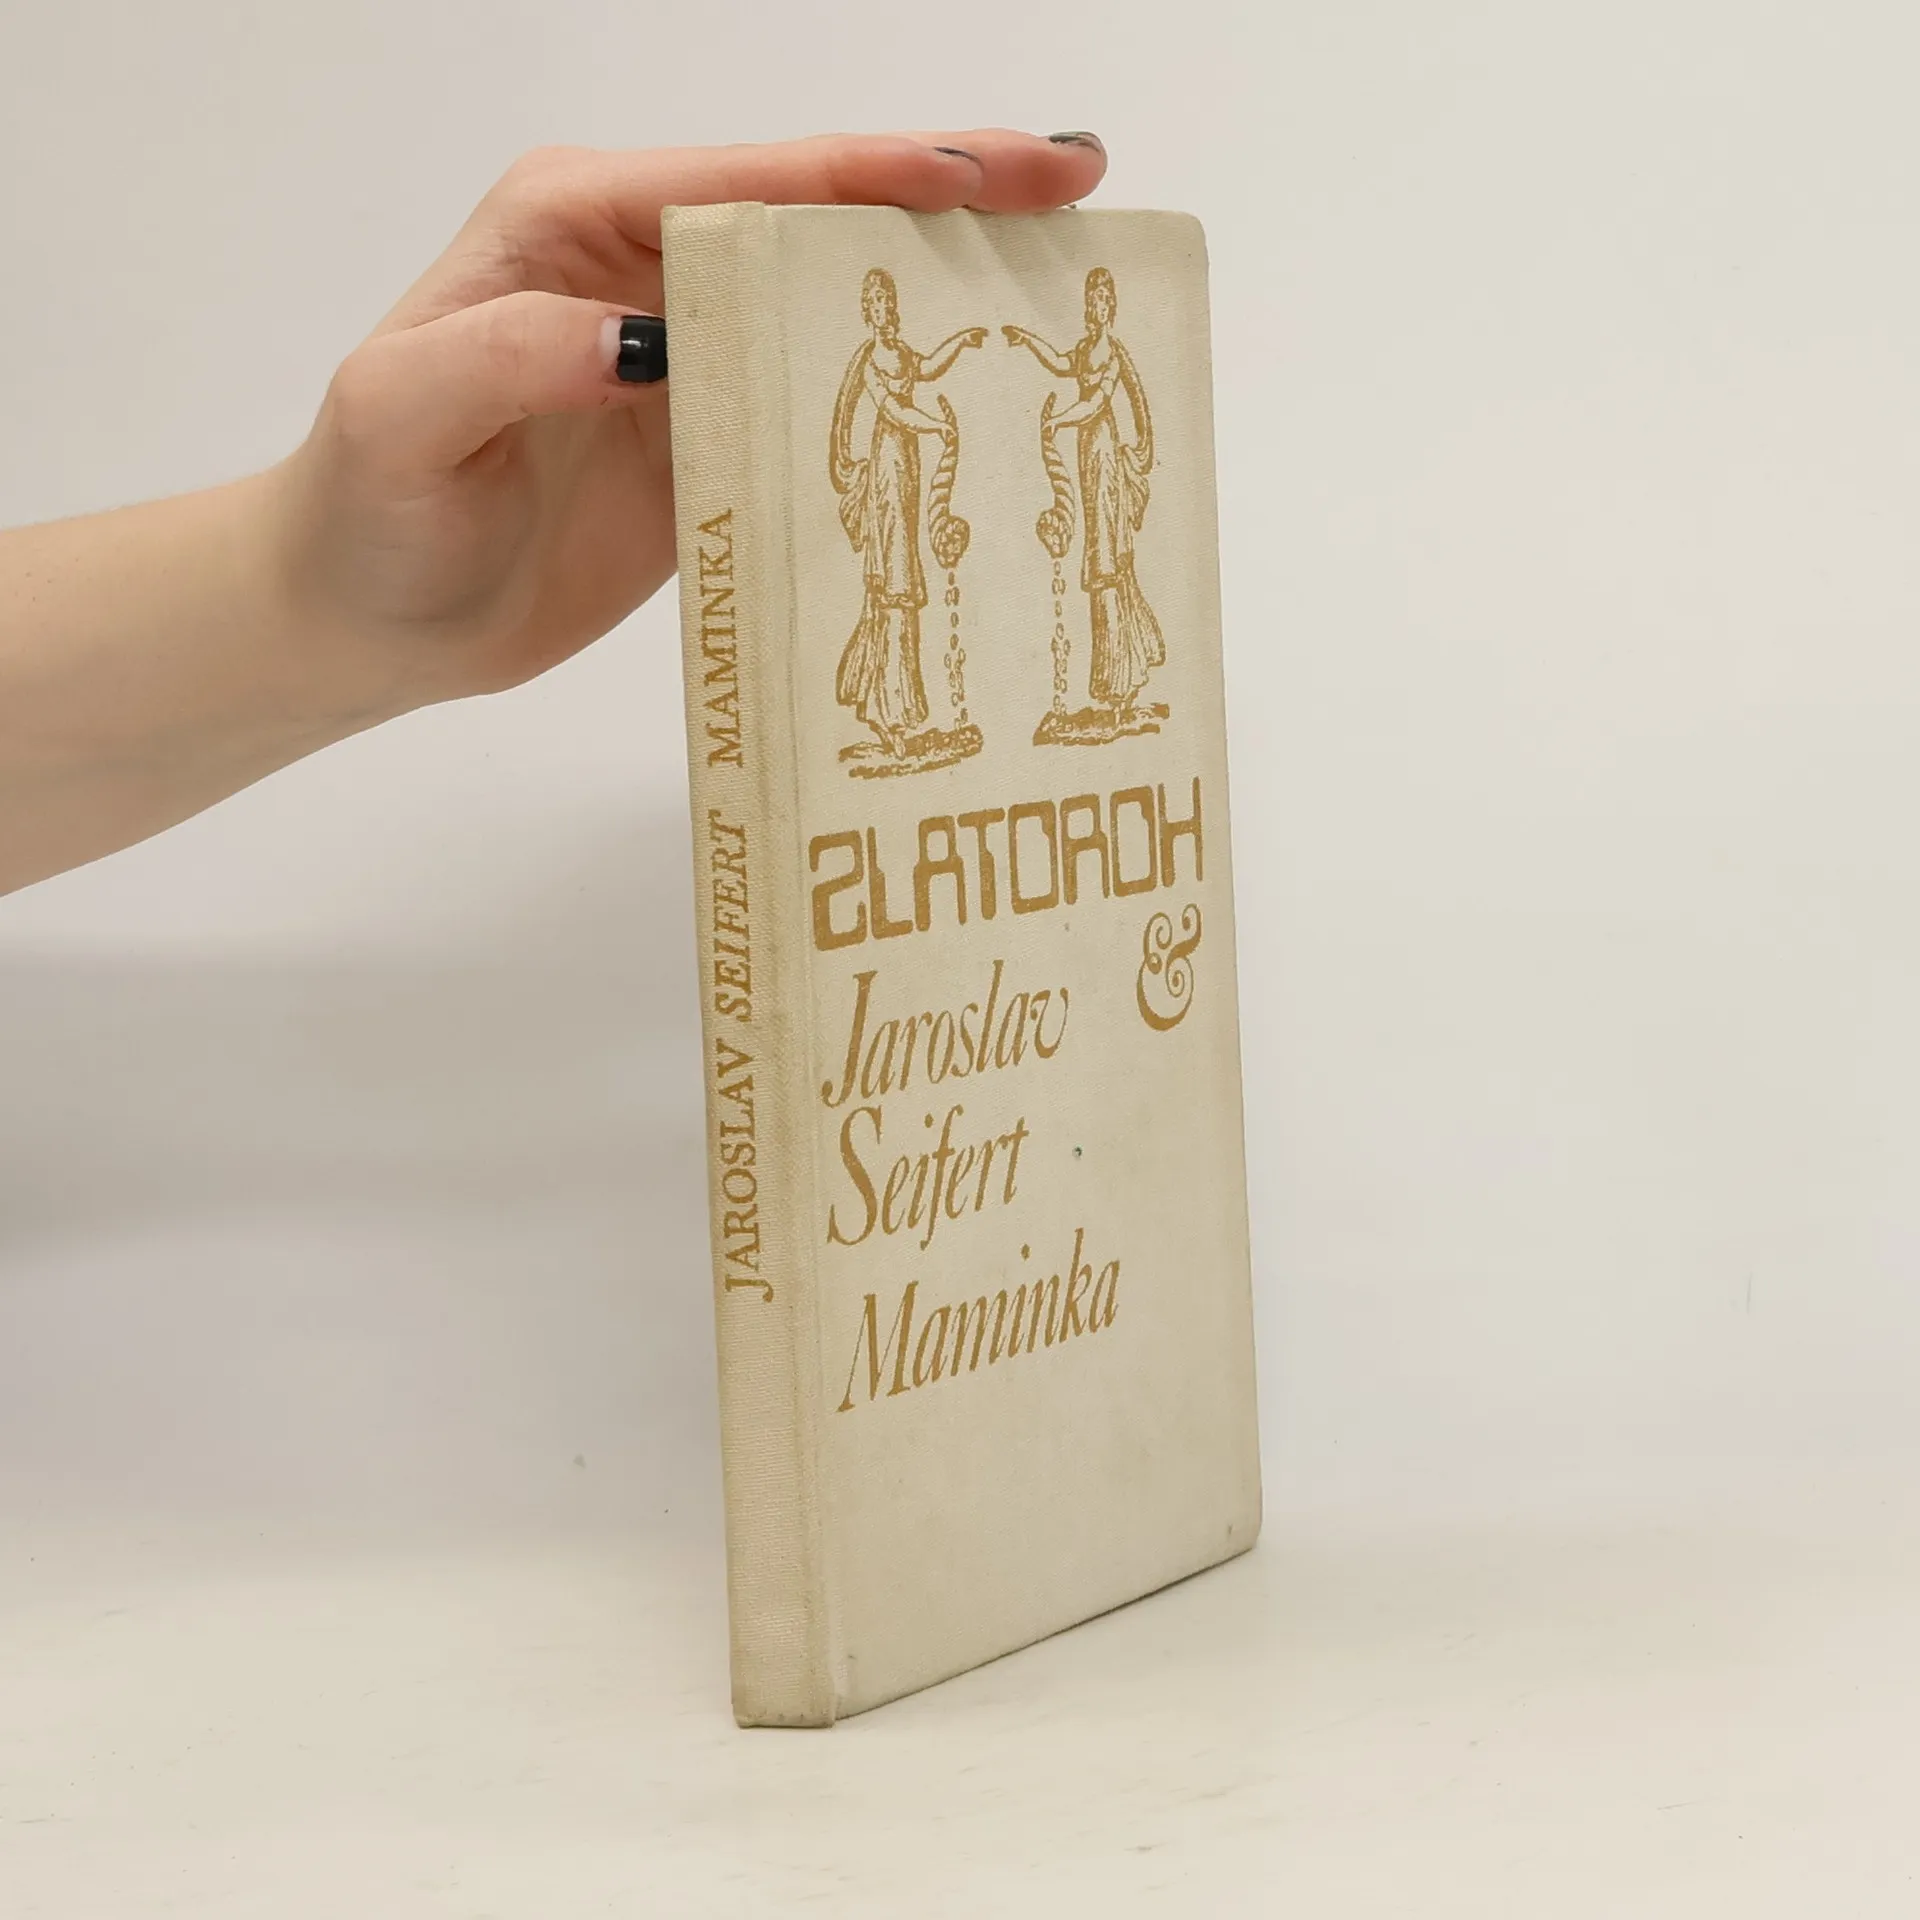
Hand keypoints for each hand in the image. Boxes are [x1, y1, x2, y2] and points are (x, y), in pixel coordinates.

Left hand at [273, 132, 1105, 717]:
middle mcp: (648, 275)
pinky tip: (976, 414)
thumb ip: (516, 356)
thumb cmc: (367, 508)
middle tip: (1079, 194)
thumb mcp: (407, 412)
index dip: (882, 172)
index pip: (755, 180)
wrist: (365, 618)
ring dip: (943, 301)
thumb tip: (645, 338)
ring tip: (1059, 294)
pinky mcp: (708, 449)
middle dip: (951, 202)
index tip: (998, 173)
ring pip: (833, 312)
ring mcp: (687, 365)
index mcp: (581, 225)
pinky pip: (817, 417)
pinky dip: (898, 413)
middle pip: (821, 222)